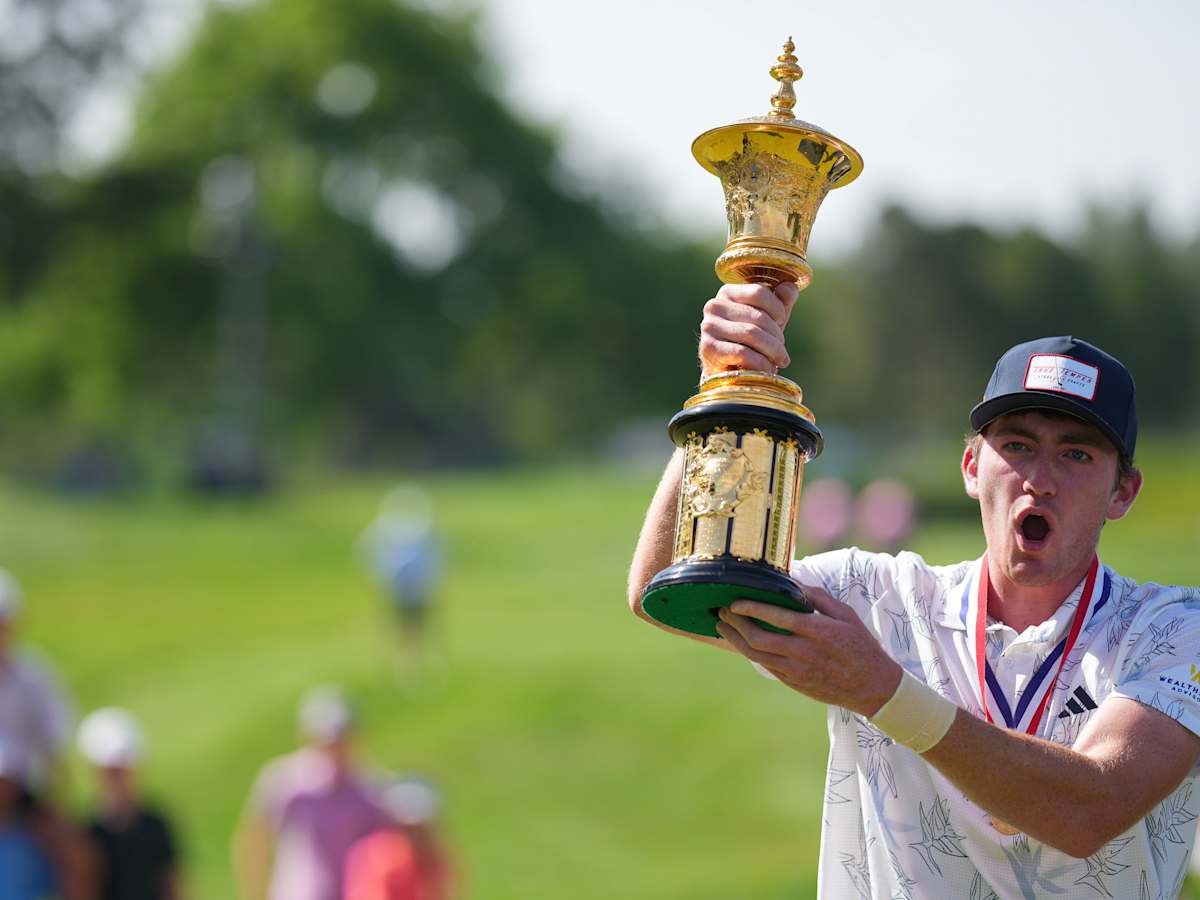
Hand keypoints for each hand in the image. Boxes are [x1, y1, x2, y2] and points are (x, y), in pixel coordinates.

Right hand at [698, 282, 798, 377]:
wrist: (725, 373)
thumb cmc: (749, 343)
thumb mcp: (768, 321)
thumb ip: (781, 302)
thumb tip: (790, 286)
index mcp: (728, 293)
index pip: (759, 292)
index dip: (778, 310)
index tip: (781, 325)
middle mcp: (714, 306)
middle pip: (758, 317)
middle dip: (777, 338)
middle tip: (782, 354)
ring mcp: (709, 326)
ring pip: (752, 334)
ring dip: (772, 351)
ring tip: (778, 362)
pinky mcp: (708, 347)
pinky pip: (742, 352)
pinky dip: (760, 363)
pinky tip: (766, 370)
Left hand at [715, 586, 901, 717]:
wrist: (873, 687)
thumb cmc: (861, 646)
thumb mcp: (846, 615)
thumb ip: (818, 597)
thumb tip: (794, 581)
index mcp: (818, 631)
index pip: (777, 617)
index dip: (752, 608)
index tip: (735, 601)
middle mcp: (804, 653)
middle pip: (759, 638)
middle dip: (735, 623)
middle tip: (722, 611)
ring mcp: (797, 671)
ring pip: (756, 655)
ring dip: (735, 640)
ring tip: (723, 626)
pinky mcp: (794, 683)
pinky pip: (765, 666)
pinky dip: (750, 652)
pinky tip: (742, 642)